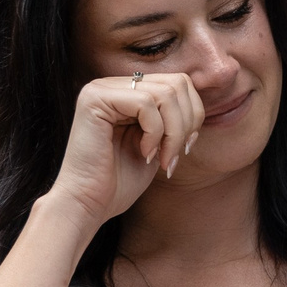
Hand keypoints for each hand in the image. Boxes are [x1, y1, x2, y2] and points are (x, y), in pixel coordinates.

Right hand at [44, 73, 206, 226]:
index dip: (193, 115)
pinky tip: (144, 153)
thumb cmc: (120, 182)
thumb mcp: (157, 144)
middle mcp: (113, 84)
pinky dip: (155, 132)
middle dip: (187, 123)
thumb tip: (197, 103)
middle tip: (175, 156)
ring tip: (162, 159)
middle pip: (176, 82)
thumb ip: (172, 119)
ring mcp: (101, 88)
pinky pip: (146, 103)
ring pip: (165, 93)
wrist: (88, 204)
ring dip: (173, 132)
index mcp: (128, 92)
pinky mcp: (94, 99)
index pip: (178, 82)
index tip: (186, 148)